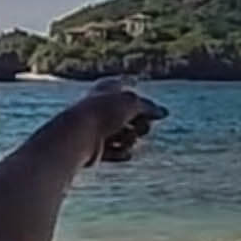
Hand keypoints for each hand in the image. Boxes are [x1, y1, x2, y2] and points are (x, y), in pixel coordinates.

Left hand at [50, 79, 167, 165]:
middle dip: (141, 124)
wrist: (77, 135)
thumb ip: (149, 107)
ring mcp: (98, 128)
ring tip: (127, 140)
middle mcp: (102, 107)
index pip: (128, 88)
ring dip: (131, 139)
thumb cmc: (103, 112)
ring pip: (126, 136)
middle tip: (142, 128)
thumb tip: (163, 113)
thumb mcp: (132, 103)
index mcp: (107, 89)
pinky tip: (123, 153)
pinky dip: (122, 153)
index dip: (141, 97)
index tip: (152, 106)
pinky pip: (117, 152)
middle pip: (132, 116)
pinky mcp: (95, 148)